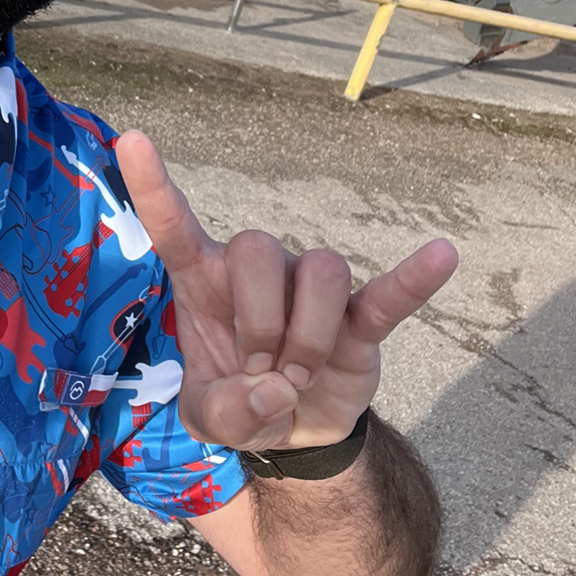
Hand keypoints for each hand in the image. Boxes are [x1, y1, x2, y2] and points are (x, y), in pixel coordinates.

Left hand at [116, 131, 457, 452]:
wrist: (295, 434)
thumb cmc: (241, 404)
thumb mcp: (211, 422)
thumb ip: (225, 413)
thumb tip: (273, 390)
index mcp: (205, 284)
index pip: (175, 227)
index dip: (153, 186)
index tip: (132, 141)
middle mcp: (260, 272)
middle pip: (257, 249)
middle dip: (258, 321)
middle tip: (259, 371)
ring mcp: (311, 290)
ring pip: (319, 272)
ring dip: (306, 337)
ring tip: (298, 379)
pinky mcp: (360, 318)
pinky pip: (389, 293)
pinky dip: (414, 278)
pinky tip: (443, 254)